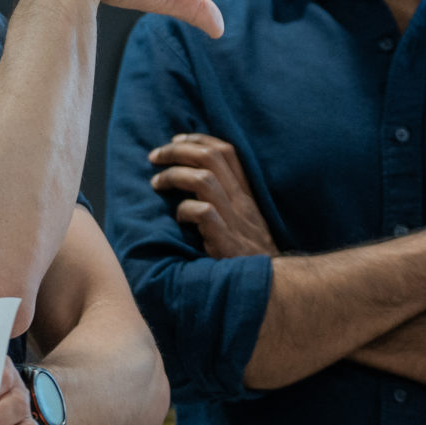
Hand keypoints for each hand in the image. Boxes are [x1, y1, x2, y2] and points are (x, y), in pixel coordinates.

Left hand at [149, 133, 275, 257]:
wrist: (270, 284)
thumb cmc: (250, 255)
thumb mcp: (245, 221)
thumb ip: (228, 201)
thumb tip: (194, 182)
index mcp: (246, 194)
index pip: (227, 152)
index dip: (200, 139)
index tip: (177, 140)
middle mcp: (241, 201)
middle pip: (211, 157)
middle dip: (178, 150)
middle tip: (155, 156)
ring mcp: (234, 219)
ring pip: (204, 180)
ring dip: (174, 175)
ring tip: (156, 182)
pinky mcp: (225, 240)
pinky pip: (203, 213)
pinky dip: (185, 209)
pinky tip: (177, 217)